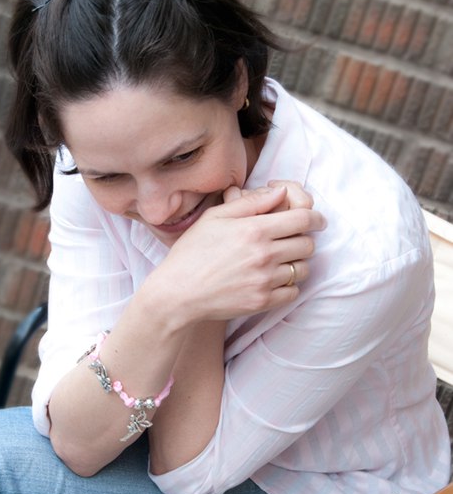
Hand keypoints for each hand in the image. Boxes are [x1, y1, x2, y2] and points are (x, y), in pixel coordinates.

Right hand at [148, 185, 325, 322]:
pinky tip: (273, 279)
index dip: (314, 217)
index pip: (303, 219)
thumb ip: (252, 203)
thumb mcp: (216, 217)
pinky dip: (288, 285)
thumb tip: (281, 192)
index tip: (316, 220)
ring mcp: (265, 280)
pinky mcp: (263, 302)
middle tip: (292, 240)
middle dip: (303, 239)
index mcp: (255, 229)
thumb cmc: (192, 251)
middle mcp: (264, 255)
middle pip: (307, 244)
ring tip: (281, 261)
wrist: (178, 293)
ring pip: (302, 269)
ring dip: (297, 263)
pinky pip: (293, 292)